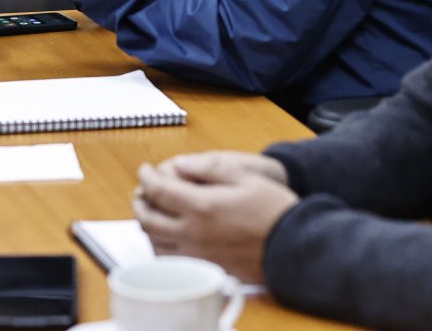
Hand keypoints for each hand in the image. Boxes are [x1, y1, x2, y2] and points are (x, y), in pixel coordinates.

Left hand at [133, 153, 298, 283]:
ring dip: (146, 223)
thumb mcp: (242, 175)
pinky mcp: (203, 268)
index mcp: (200, 206)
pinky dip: (158, 244)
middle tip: (142, 189)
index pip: (158, 190)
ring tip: (150, 209)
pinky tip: (164, 235)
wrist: (291, 246)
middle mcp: (192, 232)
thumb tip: (178, 164)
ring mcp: (196, 254)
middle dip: (140, 200)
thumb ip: (207, 167)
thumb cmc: (271, 208)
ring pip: (155, 241)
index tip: (145, 169)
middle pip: (149, 218)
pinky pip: (168, 259)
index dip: (146, 177)